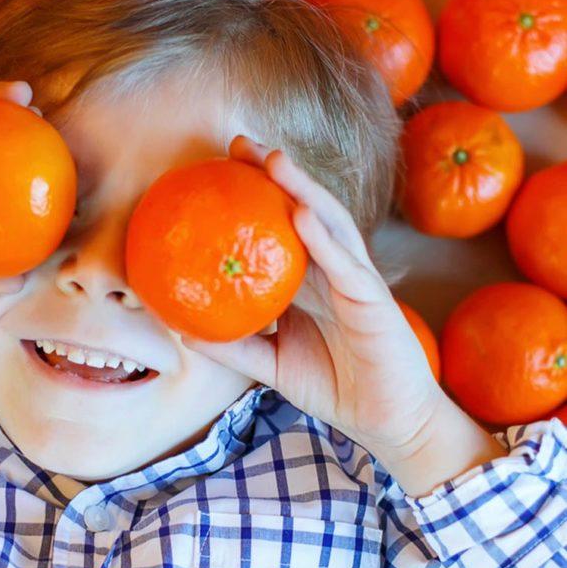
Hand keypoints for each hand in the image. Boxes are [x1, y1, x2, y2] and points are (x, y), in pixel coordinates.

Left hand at [182, 138, 500, 496]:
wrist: (387, 424)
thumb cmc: (334, 387)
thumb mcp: (270, 365)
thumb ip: (232, 346)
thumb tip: (181, 329)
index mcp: (310, 280)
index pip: (280, 226)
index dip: (255, 194)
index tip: (219, 167)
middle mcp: (333, 270)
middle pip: (304, 210)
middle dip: (276, 174)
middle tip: (239, 143)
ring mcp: (356, 281)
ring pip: (329, 224)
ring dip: (302, 189)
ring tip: (274, 160)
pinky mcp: (374, 301)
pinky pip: (347, 265)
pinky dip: (325, 239)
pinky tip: (302, 213)